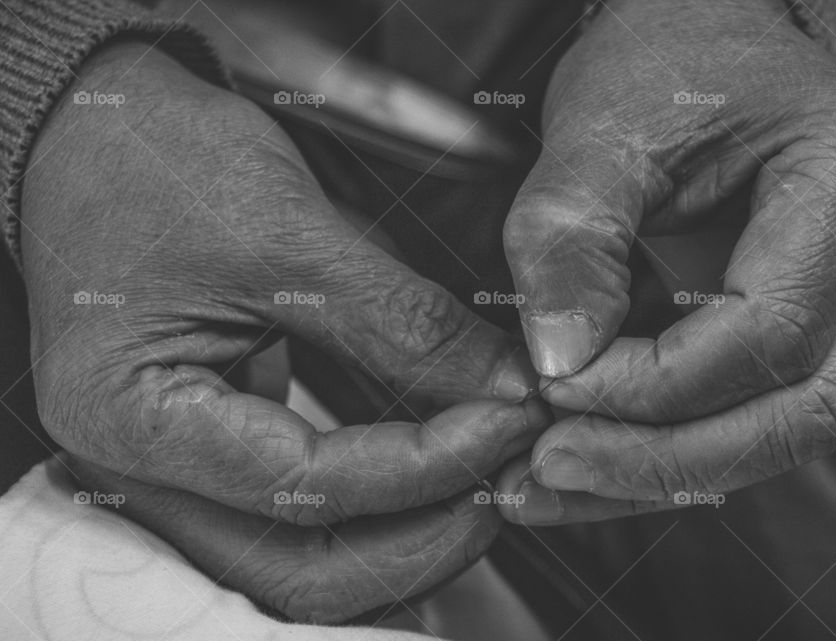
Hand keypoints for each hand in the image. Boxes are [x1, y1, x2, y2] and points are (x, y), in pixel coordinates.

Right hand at [21, 42, 544, 619]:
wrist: (96, 135)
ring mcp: (175, 473)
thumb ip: (402, 321)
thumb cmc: (156, 162)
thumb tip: (506, 387)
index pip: (306, 484)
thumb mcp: (286, 231)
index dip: (427, 462)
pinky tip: (435, 476)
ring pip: (303, 564)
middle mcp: (142, 473)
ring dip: (406, 538)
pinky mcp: (213, 454)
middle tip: (508, 478)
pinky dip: (375, 512)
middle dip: (423, 538)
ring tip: (485, 482)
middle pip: (298, 571)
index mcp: (132, 417)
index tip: (511, 417)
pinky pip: (300, 521)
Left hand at [498, 0, 835, 522]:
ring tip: (551, 479)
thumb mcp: (600, 128)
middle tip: (548, 468)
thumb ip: (570, 239)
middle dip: (663, 461)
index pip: (768, 332)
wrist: (709, 38)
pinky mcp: (816, 326)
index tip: (553, 386)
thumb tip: (559, 363)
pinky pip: (753, 411)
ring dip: (660, 472)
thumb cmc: (668, 60)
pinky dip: (669, 446)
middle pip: (799, 411)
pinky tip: (591, 459)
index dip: (652, 384)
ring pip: (780, 430)